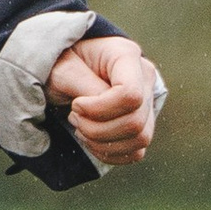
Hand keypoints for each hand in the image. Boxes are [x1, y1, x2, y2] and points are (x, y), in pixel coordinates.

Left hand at [47, 34, 162, 169]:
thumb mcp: (63, 68)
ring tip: (80, 126)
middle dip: (97, 129)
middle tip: (74, 117)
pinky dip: (109, 153)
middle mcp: (144, 78)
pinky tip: (90, 140)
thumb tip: (101, 110)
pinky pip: (136, 152)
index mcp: (127, 56)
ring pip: (139, 139)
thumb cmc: (63, 62)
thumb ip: (82, 85)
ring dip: (102, 143)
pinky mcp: (143, 123)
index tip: (76, 104)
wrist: (67, 67)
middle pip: (135, 121)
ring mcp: (147, 102)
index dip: (100, 109)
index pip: (130, 95)